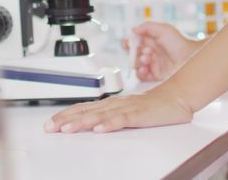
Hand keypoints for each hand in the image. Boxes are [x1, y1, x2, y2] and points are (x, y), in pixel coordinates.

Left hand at [43, 84, 193, 133]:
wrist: (176, 97)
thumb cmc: (153, 106)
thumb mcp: (127, 112)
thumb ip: (110, 117)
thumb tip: (91, 124)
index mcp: (111, 104)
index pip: (83, 108)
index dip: (65, 115)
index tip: (50, 123)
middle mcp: (115, 104)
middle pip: (86, 111)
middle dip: (66, 119)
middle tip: (50, 127)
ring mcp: (127, 108)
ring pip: (100, 115)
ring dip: (82, 122)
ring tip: (67, 129)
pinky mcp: (139, 114)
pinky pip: (122, 120)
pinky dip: (109, 124)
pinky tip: (98, 129)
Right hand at [128, 22, 202, 81]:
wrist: (190, 58)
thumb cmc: (179, 42)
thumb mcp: (164, 29)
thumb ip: (147, 27)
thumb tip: (133, 29)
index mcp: (151, 41)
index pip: (135, 42)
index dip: (129, 42)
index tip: (127, 43)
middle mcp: (151, 52)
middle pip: (134, 53)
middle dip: (134, 52)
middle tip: (142, 51)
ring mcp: (152, 64)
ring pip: (136, 64)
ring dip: (138, 61)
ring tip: (147, 58)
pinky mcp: (155, 75)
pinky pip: (142, 76)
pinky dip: (140, 72)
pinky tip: (145, 69)